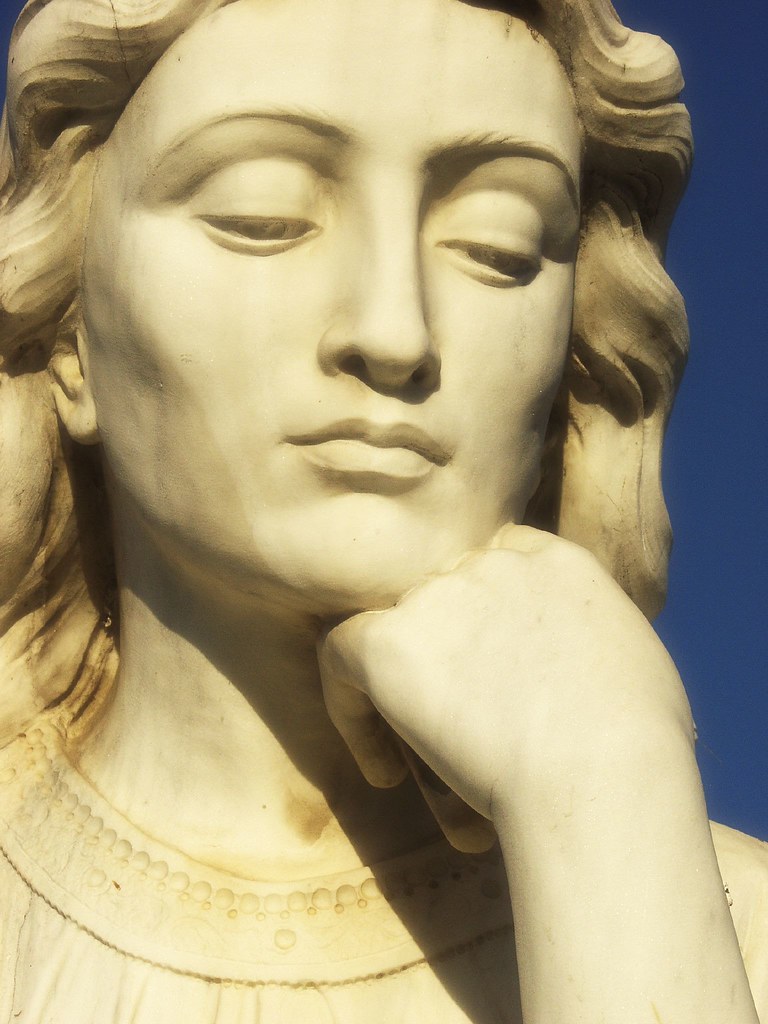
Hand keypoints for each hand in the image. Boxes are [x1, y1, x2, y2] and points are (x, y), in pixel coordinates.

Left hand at [319, 526, 759, 1022]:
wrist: (601, 773)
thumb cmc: (640, 743)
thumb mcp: (634, 661)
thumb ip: (589, 638)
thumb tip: (575, 664)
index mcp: (555, 561)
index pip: (498, 557)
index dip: (484, 611)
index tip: (484, 667)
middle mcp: (490, 562)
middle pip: (442, 592)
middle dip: (444, 653)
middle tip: (452, 721)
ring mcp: (436, 595)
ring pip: (392, 626)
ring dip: (401, 689)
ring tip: (410, 763)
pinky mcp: (390, 639)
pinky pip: (341, 654)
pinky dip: (352, 713)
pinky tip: (384, 771)